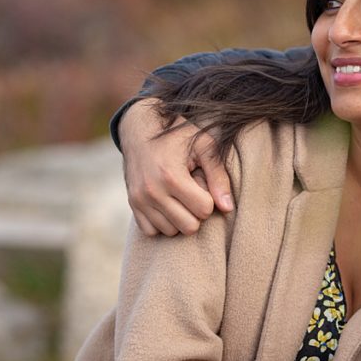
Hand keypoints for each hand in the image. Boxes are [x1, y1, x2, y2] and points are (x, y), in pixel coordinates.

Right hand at [119, 98, 234, 235]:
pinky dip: (163, 222)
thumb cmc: (178, 136)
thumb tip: (228, 208)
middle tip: (193, 193)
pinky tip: (167, 204)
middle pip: (189, 227)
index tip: (203, 185)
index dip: (209, 199)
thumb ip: (219, 176)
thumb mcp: (204, 146)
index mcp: (171, 176)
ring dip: (180, 218)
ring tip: (179, 196)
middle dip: (196, 212)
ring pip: (171, 232)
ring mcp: (139, 200)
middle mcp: (152, 191)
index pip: (204, 210)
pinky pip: (152, 231)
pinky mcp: (132, 205)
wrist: (141, 128)